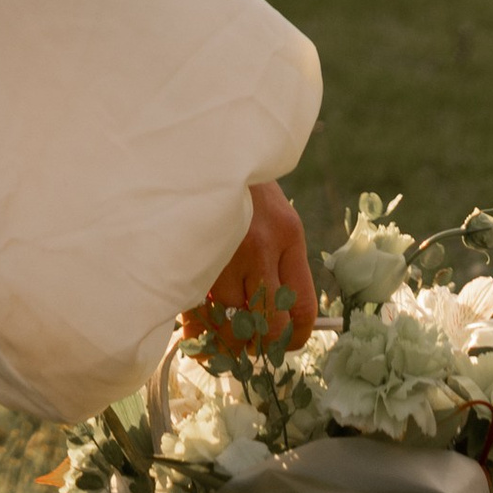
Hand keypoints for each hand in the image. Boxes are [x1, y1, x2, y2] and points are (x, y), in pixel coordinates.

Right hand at [185, 181, 316, 356]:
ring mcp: (221, 252)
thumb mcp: (276, 216)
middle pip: (269, 324)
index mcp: (287, 234)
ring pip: (229, 320)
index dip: (295, 337)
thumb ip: (282, 263)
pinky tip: (199, 338)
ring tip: (224, 334)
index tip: (285, 343)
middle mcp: (258, 246)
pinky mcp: (189, 256)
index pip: (302, 306)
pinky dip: (197, 332)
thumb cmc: (244, 186)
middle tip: (252, 345)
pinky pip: (195, 311)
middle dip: (262, 344)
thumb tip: (282, 323)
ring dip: (227, 334)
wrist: (205, 148)